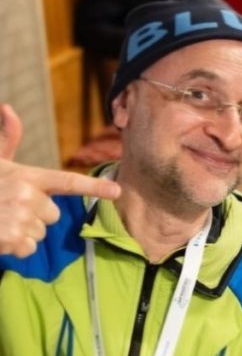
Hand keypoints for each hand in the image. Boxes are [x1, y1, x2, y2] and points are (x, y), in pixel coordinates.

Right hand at [0, 104, 119, 257]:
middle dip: (35, 215)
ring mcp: (20, 218)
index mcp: (27, 176)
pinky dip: (14, 247)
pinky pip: (28, 248)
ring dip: (22, 230)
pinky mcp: (12, 239)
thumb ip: (7, 139)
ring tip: (0, 219)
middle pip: (53, 215)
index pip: (67, 181)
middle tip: (8, 207)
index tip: (117, 192)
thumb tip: (8, 107)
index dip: (94, 188)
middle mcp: (27, 196)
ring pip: (40, 232)